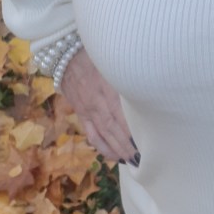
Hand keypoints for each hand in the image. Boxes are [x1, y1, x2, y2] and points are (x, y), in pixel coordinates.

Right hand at [57, 47, 139, 165]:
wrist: (64, 52)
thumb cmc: (96, 55)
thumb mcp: (114, 63)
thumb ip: (129, 76)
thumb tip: (149, 89)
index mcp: (109, 89)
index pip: (123, 116)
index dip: (133, 132)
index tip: (147, 143)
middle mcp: (98, 102)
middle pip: (114, 130)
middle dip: (128, 146)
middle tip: (142, 159)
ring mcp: (88, 110)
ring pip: (104, 135)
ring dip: (117, 150)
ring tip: (130, 161)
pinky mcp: (81, 113)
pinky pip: (91, 134)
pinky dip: (102, 146)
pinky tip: (112, 155)